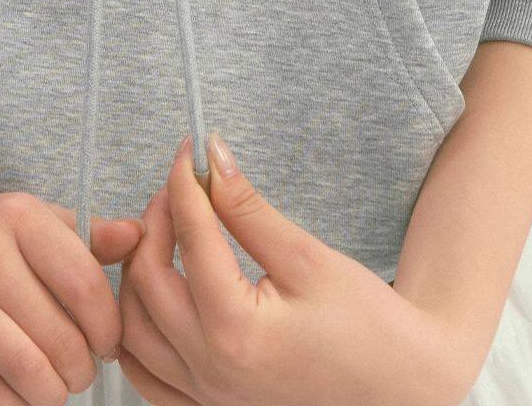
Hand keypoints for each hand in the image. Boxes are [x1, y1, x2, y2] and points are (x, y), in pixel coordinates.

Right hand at [0, 185, 144, 405]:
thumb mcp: (33, 222)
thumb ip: (88, 235)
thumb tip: (137, 235)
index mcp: (18, 214)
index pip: (84, 284)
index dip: (108, 327)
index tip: (110, 345)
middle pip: (58, 336)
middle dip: (82, 369)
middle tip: (82, 373)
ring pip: (25, 369)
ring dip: (53, 393)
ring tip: (56, 388)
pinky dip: (13, 404)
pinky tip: (22, 396)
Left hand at [115, 134, 480, 405]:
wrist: (399, 387)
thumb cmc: (366, 326)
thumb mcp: (308, 257)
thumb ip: (249, 209)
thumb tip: (212, 156)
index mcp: (237, 332)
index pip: (191, 238)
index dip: (184, 183)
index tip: (189, 150)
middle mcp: (211, 371)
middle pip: (146, 283)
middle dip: (154, 224)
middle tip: (179, 190)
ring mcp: (205, 398)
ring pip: (132, 332)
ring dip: (135, 277)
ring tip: (164, 236)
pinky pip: (145, 376)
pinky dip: (135, 334)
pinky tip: (154, 298)